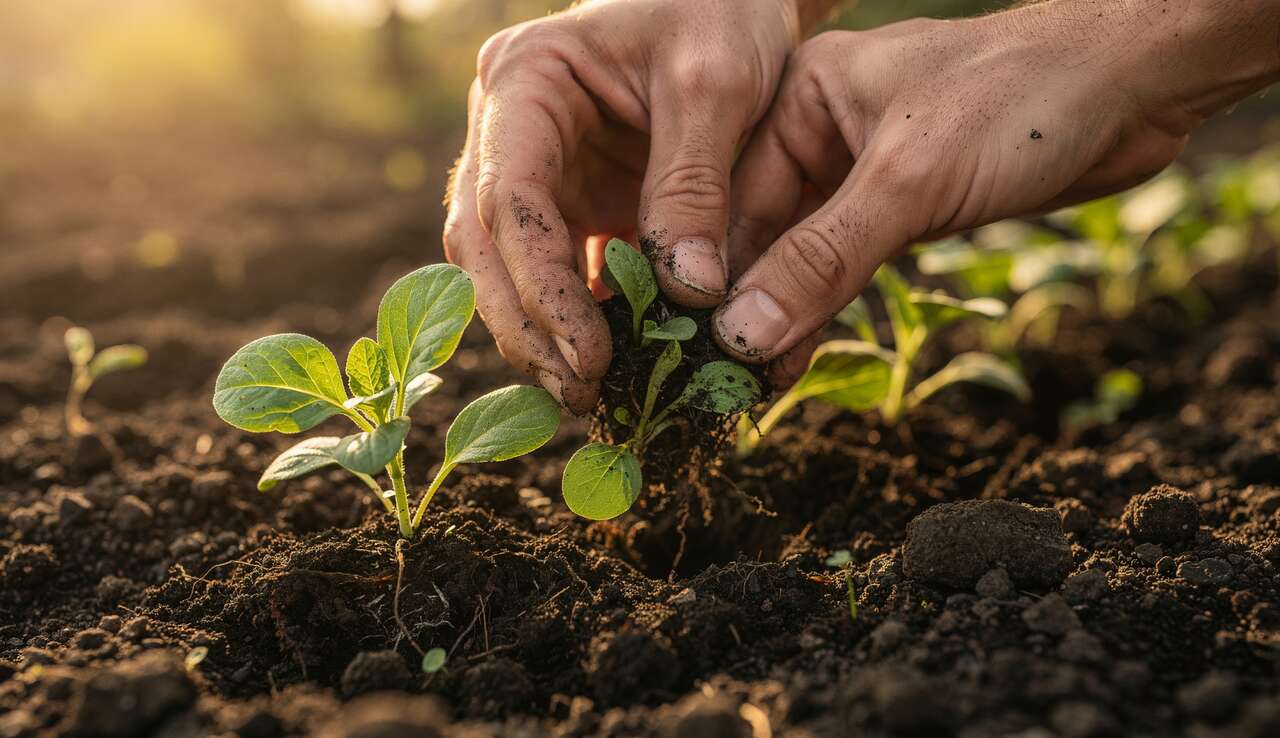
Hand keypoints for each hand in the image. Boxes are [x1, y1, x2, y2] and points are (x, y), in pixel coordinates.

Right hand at [444, 0, 831, 413]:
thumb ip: (693, 186)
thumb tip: (687, 296)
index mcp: (524, 81)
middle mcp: (511, 129)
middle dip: (526, 325)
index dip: (539, 286)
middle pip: (486, 245)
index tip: (588, 353)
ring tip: (589, 395)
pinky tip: (612, 364)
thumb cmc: (722, 10)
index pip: (508, 199)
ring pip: (510, 267)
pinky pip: (561, 269)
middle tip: (578, 394)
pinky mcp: (576, 198)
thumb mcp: (716, 83)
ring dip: (542, 333)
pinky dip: (580, 318)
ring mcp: (539, 167)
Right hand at [716, 0, 1279, 386]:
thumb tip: (741, 335)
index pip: (732, 199)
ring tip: (757, 381)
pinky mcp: (906, 203)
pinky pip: (849, 263)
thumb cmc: (1019, 99)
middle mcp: (820, 130)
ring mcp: (864, 168)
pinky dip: (829, 306)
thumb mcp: (908, 180)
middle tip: (721, 378)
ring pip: (805, 254)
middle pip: (762, 231)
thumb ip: (821, 260)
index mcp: (799, 97)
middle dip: (746, 304)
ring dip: (786, 314)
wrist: (1133, 85)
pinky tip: (803, 352)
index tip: (695, 346)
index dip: (713, 277)